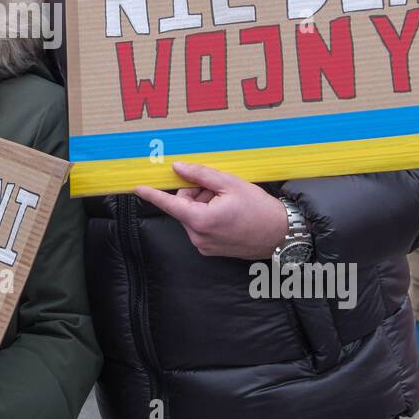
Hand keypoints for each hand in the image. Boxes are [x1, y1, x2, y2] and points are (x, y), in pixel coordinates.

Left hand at [133, 161, 289, 259]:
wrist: (281, 235)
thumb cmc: (259, 209)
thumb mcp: (230, 184)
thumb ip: (200, 175)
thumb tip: (177, 168)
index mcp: (201, 220)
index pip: (169, 205)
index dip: (152, 195)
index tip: (137, 189)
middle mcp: (198, 237)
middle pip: (184, 206)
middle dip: (197, 193)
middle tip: (219, 189)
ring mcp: (204, 245)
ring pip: (192, 215)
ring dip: (204, 204)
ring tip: (229, 203)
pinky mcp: (210, 250)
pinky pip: (201, 226)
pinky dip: (209, 215)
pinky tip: (229, 213)